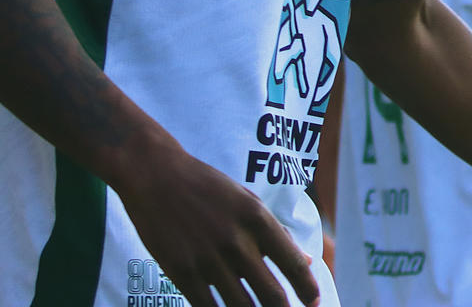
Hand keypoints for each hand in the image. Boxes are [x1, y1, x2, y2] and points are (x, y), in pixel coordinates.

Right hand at [113, 143, 318, 306]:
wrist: (157, 177)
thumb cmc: (208, 188)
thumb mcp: (249, 202)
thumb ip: (276, 232)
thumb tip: (306, 260)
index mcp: (259, 220)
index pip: (294, 264)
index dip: (308, 289)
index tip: (314, 302)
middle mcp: (237, 243)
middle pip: (271, 294)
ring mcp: (208, 260)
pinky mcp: (181, 272)